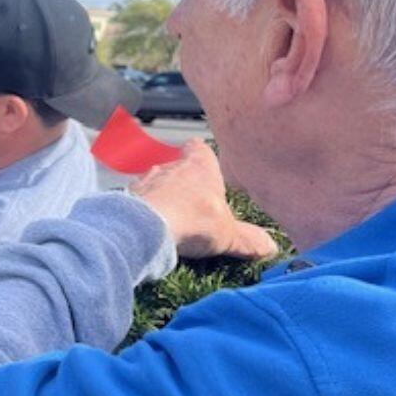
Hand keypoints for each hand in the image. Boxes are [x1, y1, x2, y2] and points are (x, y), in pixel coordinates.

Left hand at [130, 139, 277, 259]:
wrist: (147, 227)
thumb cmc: (192, 220)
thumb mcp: (229, 235)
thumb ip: (248, 239)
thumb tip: (269, 246)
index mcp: (200, 167)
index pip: (199, 149)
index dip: (201, 155)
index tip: (204, 162)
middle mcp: (171, 166)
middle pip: (177, 167)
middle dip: (182, 182)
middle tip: (191, 204)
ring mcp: (146, 180)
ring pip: (154, 182)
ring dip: (160, 196)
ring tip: (168, 217)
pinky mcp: (127, 196)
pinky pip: (136, 199)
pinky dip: (141, 209)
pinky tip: (147, 226)